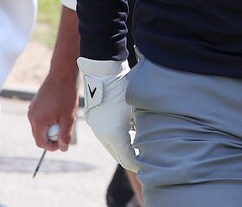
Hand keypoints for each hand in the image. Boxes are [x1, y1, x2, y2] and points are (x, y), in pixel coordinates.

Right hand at [28, 66, 78, 150]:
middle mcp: (31, 116)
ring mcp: (32, 109)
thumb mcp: (68, 118)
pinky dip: (50, 119)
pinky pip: (41, 117)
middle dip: (52, 136)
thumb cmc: (65, 95)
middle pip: (40, 135)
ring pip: (41, 126)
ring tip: (65, 119)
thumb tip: (63, 148)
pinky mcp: (36, 104)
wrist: (62, 75)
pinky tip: (60, 111)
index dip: (51, 147)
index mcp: (37, 121)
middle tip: (66, 132)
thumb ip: (65, 135)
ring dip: (52, 127)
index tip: (62, 145)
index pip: (40, 142)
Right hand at [77, 57, 138, 171]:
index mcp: (114, 135)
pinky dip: (115, 138)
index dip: (137, 164)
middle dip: (130, 158)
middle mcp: (102, 135)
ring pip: (110, 144)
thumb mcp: (138, 109)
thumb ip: (142, 126)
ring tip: (136, 147)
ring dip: (122, 147)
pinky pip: (104, 134)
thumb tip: (148, 137)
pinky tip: (127, 132)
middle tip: (143, 160)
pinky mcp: (93, 120)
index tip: (146, 167)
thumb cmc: (124, 90)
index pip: (126, 158)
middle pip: (117, 154)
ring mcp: (96, 127)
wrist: (102, 74)